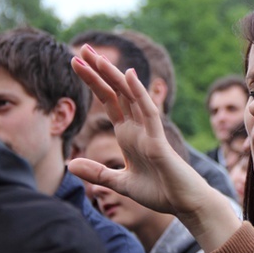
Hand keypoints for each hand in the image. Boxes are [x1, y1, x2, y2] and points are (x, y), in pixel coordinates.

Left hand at [69, 44, 239, 250]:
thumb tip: (69, 164)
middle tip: (81, 48)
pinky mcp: (159, 141)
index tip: (76, 63)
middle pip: (116, 93)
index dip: (93, 83)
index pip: (108, 102)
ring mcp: (149, 131)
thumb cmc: (158, 192)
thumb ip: (97, 173)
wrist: (184, 204)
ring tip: (96, 57)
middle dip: (98, 71)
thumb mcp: (120, 183)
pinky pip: (149, 113)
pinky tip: (129, 76)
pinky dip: (139, 94)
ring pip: (130, 97)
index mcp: (128, 134)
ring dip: (113, 76)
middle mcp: (138, 127)